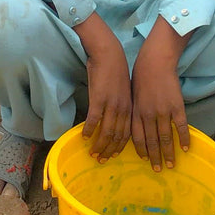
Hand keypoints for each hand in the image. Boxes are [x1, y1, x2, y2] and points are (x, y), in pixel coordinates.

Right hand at [75, 14, 131, 161]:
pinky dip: (89, 131)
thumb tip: (114, 121)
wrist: (109, 54)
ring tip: (93, 153)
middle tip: (101, 160)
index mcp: (130, 108)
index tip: (113, 156)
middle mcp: (123, 109)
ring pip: (106, 132)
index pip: (128, 134)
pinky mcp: (99, 98)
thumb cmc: (115, 71)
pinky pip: (94, 120)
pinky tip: (84, 137)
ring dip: (99, 145)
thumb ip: (120, 107)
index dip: (120, 148)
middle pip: (117, 137)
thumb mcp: (123, 92)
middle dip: (110, 151)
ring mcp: (111, 104)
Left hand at [131, 17, 190, 171]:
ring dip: (169, 154)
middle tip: (158, 170)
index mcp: (135, 112)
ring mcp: (163, 111)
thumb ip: (134, 112)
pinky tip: (186, 148)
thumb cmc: (141, 77)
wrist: (154, 61)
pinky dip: (183, 139)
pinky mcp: (176, 106)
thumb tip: (134, 127)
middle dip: (155, 158)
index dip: (141, 150)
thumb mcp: (131, 95)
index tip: (144, 160)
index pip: (137, 137)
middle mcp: (148, 115)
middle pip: (151, 142)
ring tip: (172, 165)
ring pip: (166, 138)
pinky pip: (181, 127)